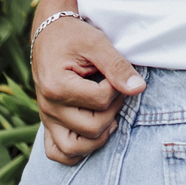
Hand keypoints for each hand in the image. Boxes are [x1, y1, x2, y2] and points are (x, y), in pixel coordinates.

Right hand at [32, 15, 144, 164]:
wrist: (50, 33)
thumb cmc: (73, 35)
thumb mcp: (96, 43)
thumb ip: (117, 66)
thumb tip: (139, 89)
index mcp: (56, 86)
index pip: (100, 101)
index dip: (117, 88)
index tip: (116, 74)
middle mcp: (48, 107)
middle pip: (91, 128)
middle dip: (113, 110)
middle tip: (116, 90)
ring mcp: (46, 118)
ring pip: (73, 149)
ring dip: (98, 137)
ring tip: (109, 115)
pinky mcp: (48, 123)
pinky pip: (57, 152)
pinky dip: (76, 151)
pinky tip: (93, 133)